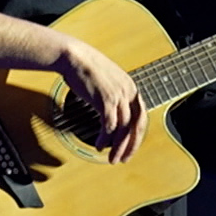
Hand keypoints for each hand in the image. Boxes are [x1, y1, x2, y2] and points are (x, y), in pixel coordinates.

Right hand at [57, 37, 146, 164]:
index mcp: (131, 88)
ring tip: (112, 157)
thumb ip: (114, 96)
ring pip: (124, 128)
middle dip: (131, 146)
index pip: (141, 117)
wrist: (74, 57)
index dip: (137, 135)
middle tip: (123, 159)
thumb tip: (112, 114)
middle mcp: (129, 92)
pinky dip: (105, 138)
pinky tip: (100, 145)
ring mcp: (118, 96)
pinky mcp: (106, 100)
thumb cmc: (86, 68)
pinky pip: (109, 125)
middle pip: (137, 125)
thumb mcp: (107, 81)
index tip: (130, 147)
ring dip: (118, 146)